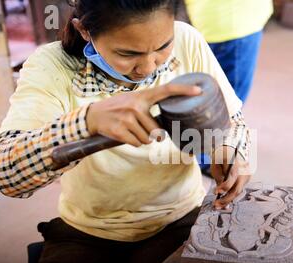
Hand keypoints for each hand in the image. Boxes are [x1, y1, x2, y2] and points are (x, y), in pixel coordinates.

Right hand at [86, 84, 201, 146]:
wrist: (93, 115)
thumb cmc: (119, 109)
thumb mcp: (134, 101)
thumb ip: (150, 105)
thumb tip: (168, 122)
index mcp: (143, 96)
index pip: (166, 90)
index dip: (184, 90)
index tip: (199, 91)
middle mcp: (136, 106)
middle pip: (157, 130)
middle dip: (152, 134)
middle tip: (141, 128)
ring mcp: (127, 118)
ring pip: (148, 139)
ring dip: (142, 139)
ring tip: (131, 130)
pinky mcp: (119, 131)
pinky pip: (137, 144)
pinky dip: (133, 142)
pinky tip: (125, 134)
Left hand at [211, 146, 250, 208]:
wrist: (232, 147)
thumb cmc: (221, 155)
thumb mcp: (216, 163)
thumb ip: (218, 176)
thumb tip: (220, 191)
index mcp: (236, 162)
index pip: (232, 176)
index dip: (225, 186)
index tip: (216, 192)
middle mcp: (244, 170)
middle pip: (237, 189)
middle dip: (226, 199)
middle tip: (216, 205)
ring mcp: (247, 175)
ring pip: (238, 191)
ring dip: (228, 199)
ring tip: (218, 205)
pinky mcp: (246, 179)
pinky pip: (239, 189)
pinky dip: (231, 195)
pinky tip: (224, 201)